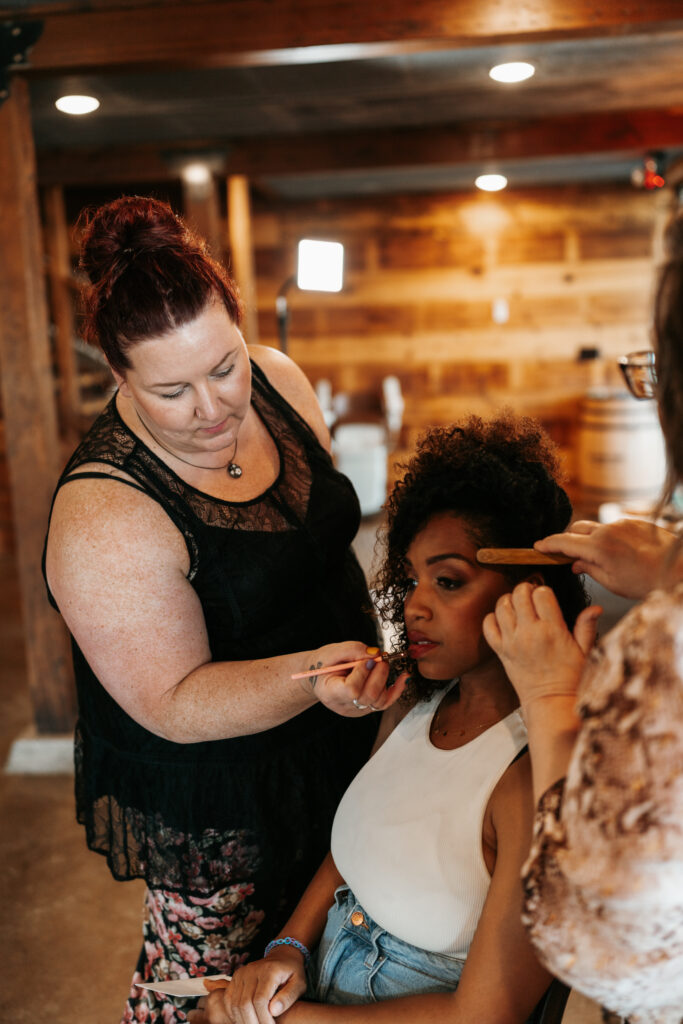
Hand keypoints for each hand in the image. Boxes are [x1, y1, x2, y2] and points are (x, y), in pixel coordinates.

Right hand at [202, 951, 305, 1023]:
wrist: (282, 956)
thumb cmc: (292, 972)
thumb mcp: (299, 983)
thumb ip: (289, 997)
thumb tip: (274, 1011)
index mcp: (269, 970)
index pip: (260, 1000)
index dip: (264, 1019)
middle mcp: (252, 970)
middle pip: (245, 1004)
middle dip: (252, 1023)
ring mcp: (241, 973)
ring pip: (235, 1004)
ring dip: (243, 1020)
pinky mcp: (235, 977)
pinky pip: (228, 1000)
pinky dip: (234, 1013)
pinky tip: (245, 1019)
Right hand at [298, 642, 407, 716]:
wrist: (319, 675)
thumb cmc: (323, 663)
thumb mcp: (333, 651)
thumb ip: (353, 650)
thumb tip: (376, 653)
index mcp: (330, 692)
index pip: (352, 690)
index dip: (363, 674)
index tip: (366, 659)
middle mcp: (343, 705)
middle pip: (368, 697)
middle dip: (379, 675)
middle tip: (381, 658)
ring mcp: (355, 710)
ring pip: (378, 701)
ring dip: (385, 679)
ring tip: (382, 663)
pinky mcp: (366, 709)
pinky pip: (384, 703)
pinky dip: (396, 690)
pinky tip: (403, 678)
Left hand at [483, 583, 601, 708]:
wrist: (551, 702)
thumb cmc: (570, 678)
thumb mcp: (585, 651)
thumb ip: (587, 627)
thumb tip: (596, 608)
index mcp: (552, 630)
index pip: (542, 593)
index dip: (543, 591)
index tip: (546, 597)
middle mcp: (530, 633)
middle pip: (519, 594)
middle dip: (525, 590)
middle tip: (531, 597)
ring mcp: (512, 642)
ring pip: (501, 606)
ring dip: (508, 601)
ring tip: (518, 607)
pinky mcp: (501, 651)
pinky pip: (488, 626)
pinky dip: (492, 618)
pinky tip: (503, 621)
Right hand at [535, 518, 678, 599]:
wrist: (678, 569)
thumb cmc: (646, 581)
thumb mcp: (612, 583)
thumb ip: (589, 569)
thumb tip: (574, 563)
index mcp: (598, 548)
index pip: (564, 542)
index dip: (548, 544)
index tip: (538, 546)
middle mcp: (607, 531)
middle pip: (576, 529)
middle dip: (568, 540)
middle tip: (566, 554)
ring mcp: (621, 523)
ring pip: (595, 527)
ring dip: (590, 539)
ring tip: (598, 557)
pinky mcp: (634, 521)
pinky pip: (613, 527)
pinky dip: (608, 537)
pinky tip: (619, 552)